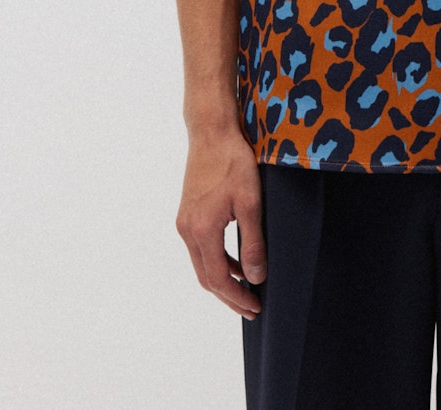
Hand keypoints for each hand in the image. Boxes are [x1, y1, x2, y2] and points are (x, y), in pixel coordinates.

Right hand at [176, 129, 266, 317]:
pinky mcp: (188, 213)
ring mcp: (185, 221)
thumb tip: (255, 276)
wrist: (211, 133)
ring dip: (223, 279)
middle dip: (229, 296)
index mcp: (202, 230)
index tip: (255, 307)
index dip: (237, 297)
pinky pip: (201, 248)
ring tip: (246, 289)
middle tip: (251, 308)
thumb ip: (253, 242)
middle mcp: (187, 230)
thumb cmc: (233, 162)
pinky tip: (235, 261)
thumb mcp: (250, 202)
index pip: (218, 279)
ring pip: (202, 263)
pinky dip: (217, 260)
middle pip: (206, 277)